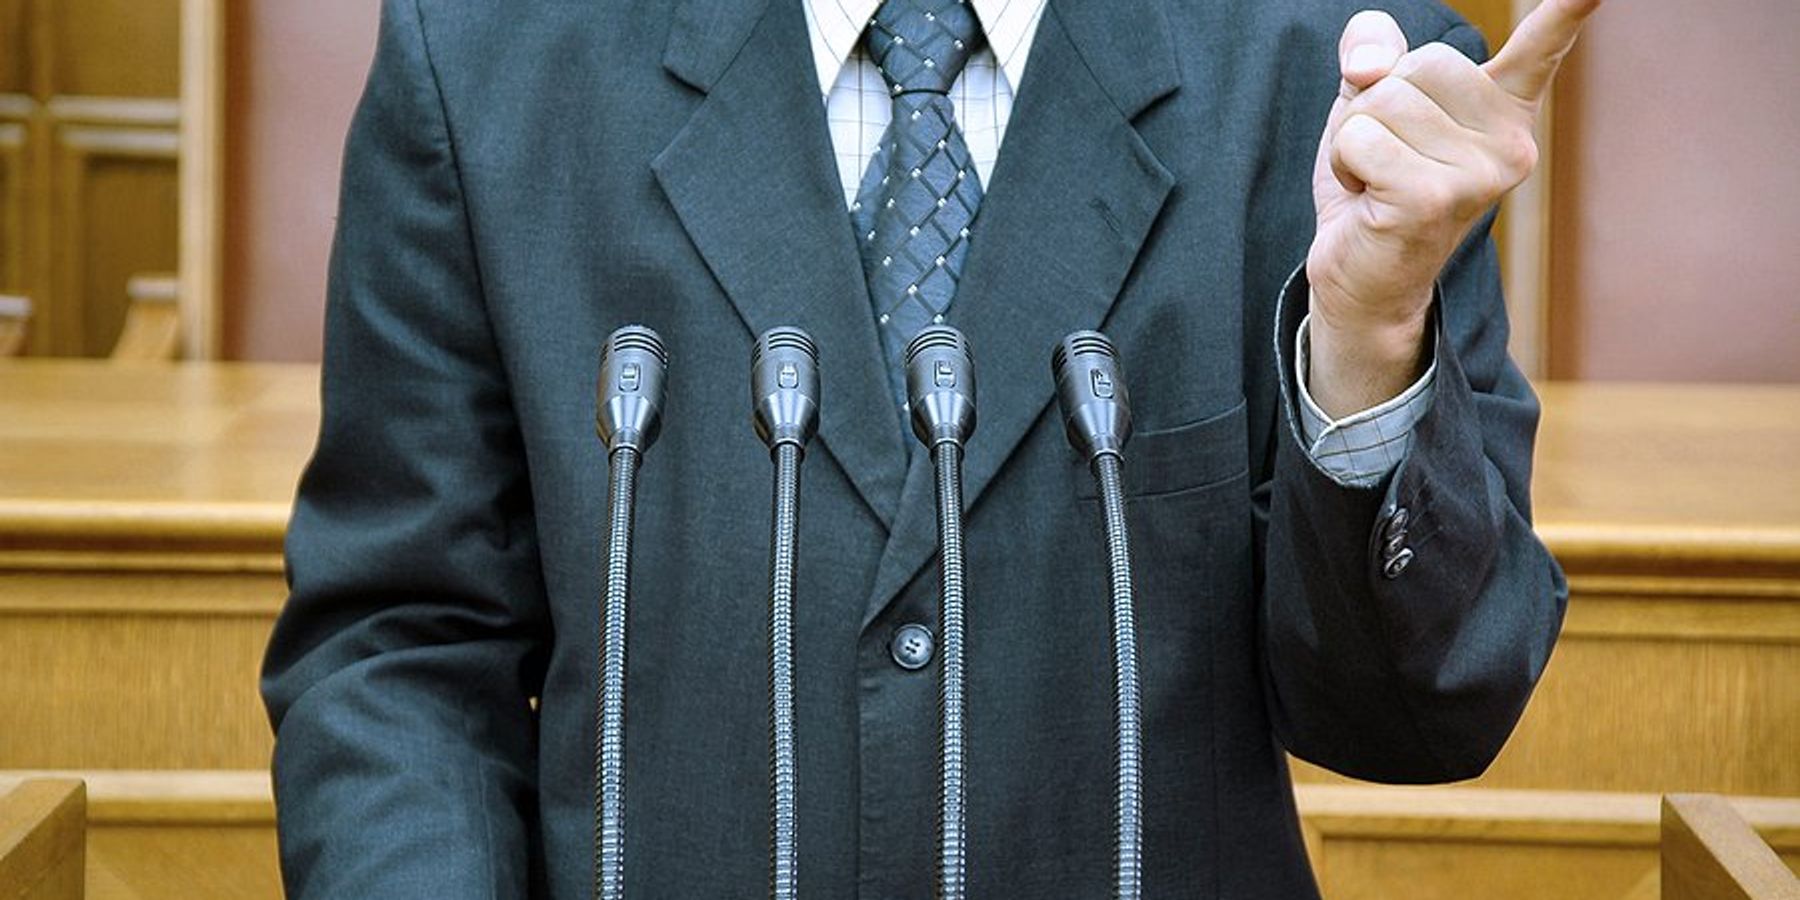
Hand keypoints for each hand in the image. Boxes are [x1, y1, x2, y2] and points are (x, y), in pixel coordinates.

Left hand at [1305, 0, 1599, 416]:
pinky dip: (1345, 162)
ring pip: (1382, 99)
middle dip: (1376, 102)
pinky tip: (1369, 200)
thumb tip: (1370, 63)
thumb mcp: (1368, 103)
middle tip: (1387, 158)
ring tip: (1376, 181)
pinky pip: (1360, 138)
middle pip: (1418, 62)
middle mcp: (1511, 142)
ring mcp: (1481, 173)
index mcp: (1503, 112)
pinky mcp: (1436, 197)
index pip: (1542, 48)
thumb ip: (1372, 54)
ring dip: (1354, 138)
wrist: (1362, 278)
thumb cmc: (1372, 187)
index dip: (1569, 9)